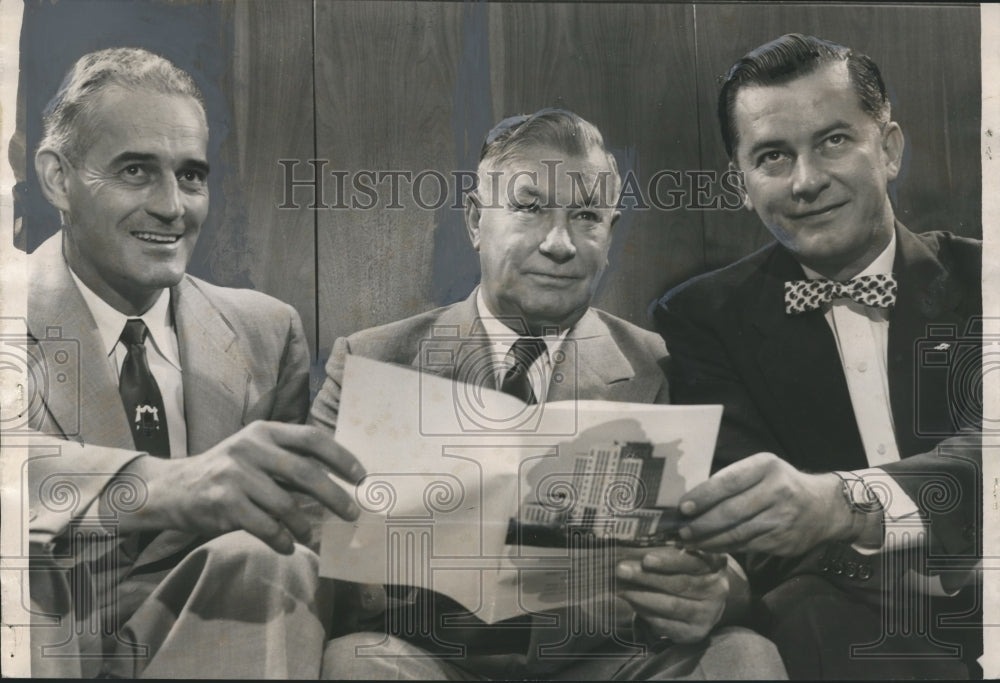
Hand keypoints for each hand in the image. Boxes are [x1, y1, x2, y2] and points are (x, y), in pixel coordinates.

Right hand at [110, 421, 365, 552]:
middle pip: (305, 472)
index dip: (340, 457)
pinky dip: (281, 540)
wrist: (173, 488)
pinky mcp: (224, 503)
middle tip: (352, 513)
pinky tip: (287, 546)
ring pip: (286, 505)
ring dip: (304, 526)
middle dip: (334, 496)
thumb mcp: (254, 452)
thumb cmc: (225, 472)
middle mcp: (250, 448)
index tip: (361, 476)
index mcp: (264, 432)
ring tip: (309, 535)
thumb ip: (287, 459)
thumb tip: (337, 480)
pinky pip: (265, 527)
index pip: (311, 438)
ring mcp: (235, 475)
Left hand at [615, 545, 728, 642]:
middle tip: (622, 570)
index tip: (646, 559)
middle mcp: (716, 590)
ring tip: (622, 589)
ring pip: (672, 606)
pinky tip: (633, 603)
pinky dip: (647, 613)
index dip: (669, 561)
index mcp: (715, 564)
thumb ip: (667, 550)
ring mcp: (708, 614)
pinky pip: (667, 624)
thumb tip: (634, 548)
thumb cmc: (687, 570)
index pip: (693, 562)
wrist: (704, 601)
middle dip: (647, 577)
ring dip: (643, 597)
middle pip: (679, 584)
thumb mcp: (684, 555)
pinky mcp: (695, 633)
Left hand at [677, 452, 852, 555]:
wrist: (824, 507)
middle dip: (701, 523)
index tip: (683, 507)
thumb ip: (733, 480)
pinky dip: (724, 547)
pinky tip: (709, 546)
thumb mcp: (762, 469)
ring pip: (737, 532)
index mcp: (767, 467)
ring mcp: (782, 518)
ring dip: (708, 539)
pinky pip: (746, 545)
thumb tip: (693, 498)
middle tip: (681, 529)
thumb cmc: (781, 484)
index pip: (728, 482)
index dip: (703, 496)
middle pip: (730, 511)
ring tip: (688, 541)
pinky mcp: (783, 541)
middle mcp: (777, 491)